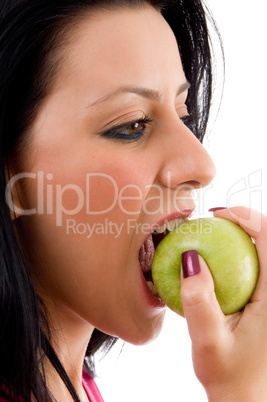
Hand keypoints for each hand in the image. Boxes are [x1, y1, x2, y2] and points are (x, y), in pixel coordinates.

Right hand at [180, 207, 266, 400]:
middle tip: (212, 222)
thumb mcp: (208, 343)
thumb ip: (198, 302)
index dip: (246, 216)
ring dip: (240, 237)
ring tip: (212, 236)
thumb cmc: (229, 377)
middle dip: (243, 222)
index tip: (217, 214)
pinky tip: (216, 264)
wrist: (246, 400)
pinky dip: (237, 256)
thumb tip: (190, 258)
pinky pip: (256, 267)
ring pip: (262, 252)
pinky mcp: (266, 302)